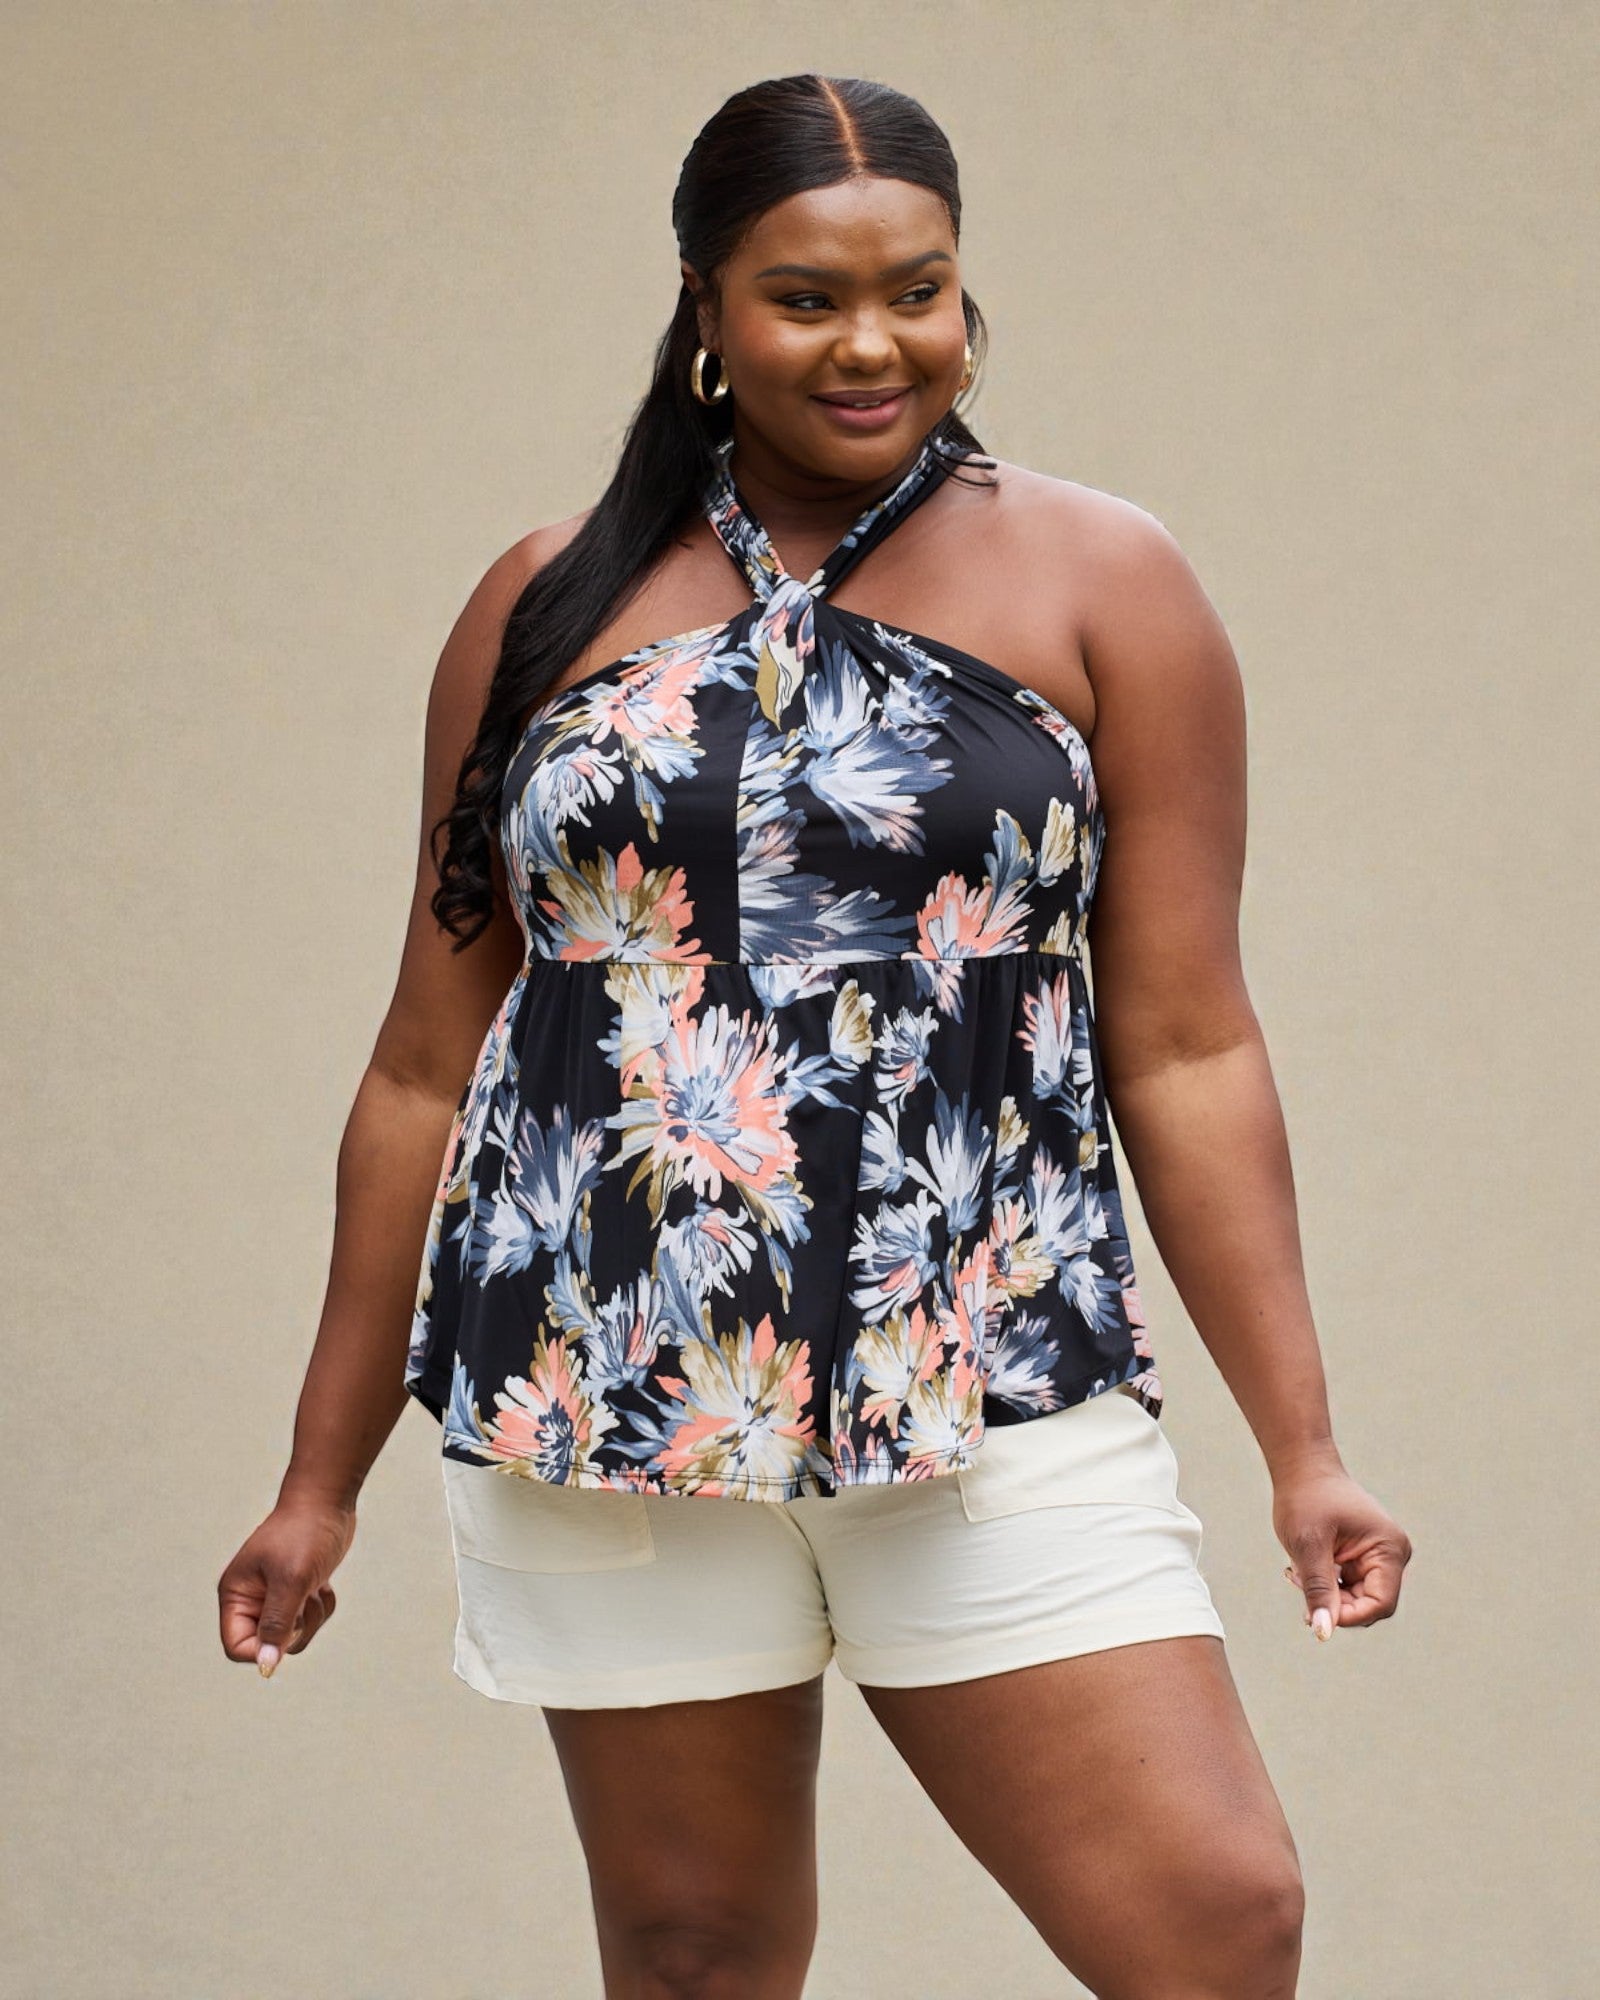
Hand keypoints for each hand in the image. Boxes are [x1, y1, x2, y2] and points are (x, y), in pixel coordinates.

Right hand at [218, 1495, 357, 1676]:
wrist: (328, 1501)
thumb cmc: (305, 1534)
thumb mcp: (291, 1580)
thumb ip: (277, 1624)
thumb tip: (266, 1666)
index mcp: (236, 1595)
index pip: (237, 1646)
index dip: (262, 1649)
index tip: (289, 1631)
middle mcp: (251, 1599)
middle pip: (267, 1645)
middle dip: (293, 1629)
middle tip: (305, 1600)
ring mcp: (276, 1596)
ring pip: (292, 1636)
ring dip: (311, 1618)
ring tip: (314, 1587)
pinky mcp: (298, 1592)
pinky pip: (310, 1621)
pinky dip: (322, 1607)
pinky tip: (323, 1584)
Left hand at [1272, 1461, 1411, 1639]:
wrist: (1301, 1469)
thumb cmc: (1306, 1499)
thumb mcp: (1308, 1546)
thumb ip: (1318, 1590)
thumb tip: (1323, 1632)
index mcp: (1389, 1549)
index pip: (1380, 1603)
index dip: (1349, 1616)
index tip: (1314, 1614)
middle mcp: (1392, 1555)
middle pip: (1368, 1604)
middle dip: (1333, 1603)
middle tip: (1297, 1582)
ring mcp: (1379, 1557)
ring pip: (1355, 1598)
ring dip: (1325, 1594)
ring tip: (1296, 1572)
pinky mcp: (1363, 1558)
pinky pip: (1348, 1586)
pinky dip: (1325, 1585)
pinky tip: (1301, 1570)